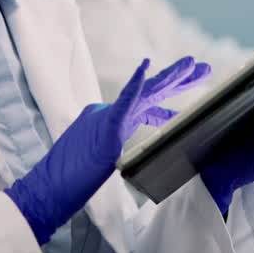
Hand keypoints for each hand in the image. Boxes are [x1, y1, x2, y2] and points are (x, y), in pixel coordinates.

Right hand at [5, 57, 210, 243]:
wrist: (48, 187)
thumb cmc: (72, 176)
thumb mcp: (104, 158)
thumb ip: (115, 143)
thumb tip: (124, 142)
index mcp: (113, 120)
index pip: (148, 107)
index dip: (170, 103)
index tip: (189, 95)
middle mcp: (111, 113)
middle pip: (151, 93)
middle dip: (179, 81)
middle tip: (205, 69)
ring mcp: (106, 119)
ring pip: (142, 93)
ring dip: (167, 78)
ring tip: (190, 65)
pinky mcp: (102, 129)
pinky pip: (121, 104)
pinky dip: (133, 86)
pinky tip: (144, 68)